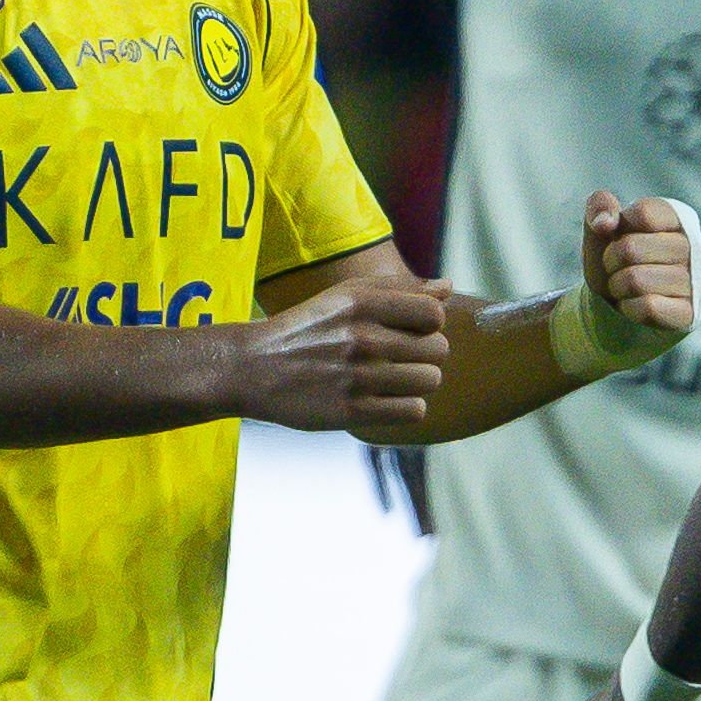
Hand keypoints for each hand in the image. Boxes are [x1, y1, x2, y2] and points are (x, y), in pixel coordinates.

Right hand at [239, 277, 450, 433]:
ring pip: (430, 381)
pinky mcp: (351, 412)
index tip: (411, 328)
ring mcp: (357, 378)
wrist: (253, 368)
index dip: (430, 323)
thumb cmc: (307, 328)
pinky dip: (407, 407)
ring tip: (393, 379)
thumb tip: (447, 287)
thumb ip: (398, 289)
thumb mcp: (345, 296)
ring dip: (418, 382)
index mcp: (361, 305)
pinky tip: (386, 400)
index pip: (434, 313)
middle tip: (400, 357)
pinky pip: (414, 411)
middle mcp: (361, 339)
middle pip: (438, 349)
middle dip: (426, 354)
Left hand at [552, 191, 700, 376]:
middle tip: (618, 268)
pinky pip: (648, 307)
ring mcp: (693, 281)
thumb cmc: (613, 257)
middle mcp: (692, 246)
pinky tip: (636, 305)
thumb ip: (599, 206)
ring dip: (618, 287)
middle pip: (631, 249)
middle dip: (611, 262)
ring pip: (635, 280)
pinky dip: (630, 308)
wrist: (614, 302)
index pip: (643, 213)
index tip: (619, 237)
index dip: (617, 229)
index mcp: (676, 218)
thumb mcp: (600, 226)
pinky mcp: (688, 313)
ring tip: (626, 287)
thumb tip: (605, 222)